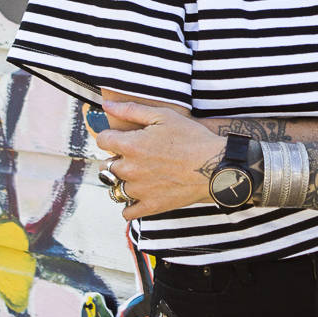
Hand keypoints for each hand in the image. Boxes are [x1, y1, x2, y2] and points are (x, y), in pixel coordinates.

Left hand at [95, 99, 224, 220]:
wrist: (215, 166)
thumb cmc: (192, 137)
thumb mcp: (163, 116)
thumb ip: (131, 110)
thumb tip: (106, 104)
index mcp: (131, 145)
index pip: (102, 141)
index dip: (111, 137)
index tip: (123, 138)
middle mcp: (130, 169)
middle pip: (106, 166)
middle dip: (116, 159)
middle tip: (135, 156)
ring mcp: (140, 190)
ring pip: (115, 188)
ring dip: (123, 181)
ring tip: (140, 175)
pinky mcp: (151, 206)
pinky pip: (127, 212)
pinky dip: (130, 205)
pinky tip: (140, 195)